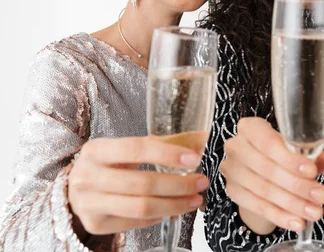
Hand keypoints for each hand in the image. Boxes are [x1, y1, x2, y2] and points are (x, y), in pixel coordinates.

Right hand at [68, 136, 206, 234]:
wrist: (74, 189)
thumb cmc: (106, 165)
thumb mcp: (120, 149)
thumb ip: (151, 147)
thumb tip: (194, 146)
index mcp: (97, 150)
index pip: (137, 149)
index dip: (168, 154)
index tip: (194, 159)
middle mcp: (88, 176)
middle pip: (143, 183)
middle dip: (179, 184)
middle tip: (201, 182)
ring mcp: (89, 203)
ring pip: (141, 207)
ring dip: (174, 204)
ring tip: (194, 199)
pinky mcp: (96, 223)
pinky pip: (136, 222)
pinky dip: (159, 216)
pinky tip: (171, 209)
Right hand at [220, 117, 323, 231]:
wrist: (257, 169)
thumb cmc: (279, 153)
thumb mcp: (295, 150)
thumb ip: (312, 154)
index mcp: (251, 127)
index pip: (268, 142)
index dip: (290, 159)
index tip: (312, 171)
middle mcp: (237, 146)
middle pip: (268, 169)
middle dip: (298, 185)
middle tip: (322, 196)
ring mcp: (232, 170)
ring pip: (264, 190)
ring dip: (293, 204)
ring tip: (315, 211)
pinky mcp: (233, 191)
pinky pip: (258, 207)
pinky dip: (281, 216)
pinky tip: (298, 222)